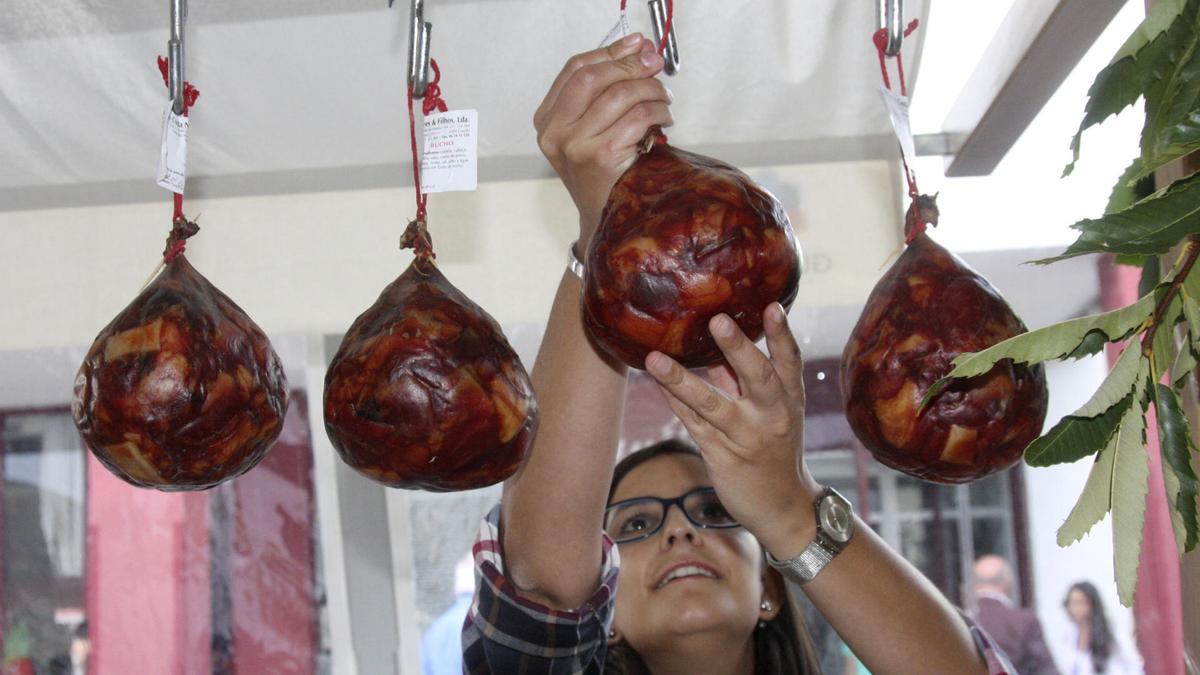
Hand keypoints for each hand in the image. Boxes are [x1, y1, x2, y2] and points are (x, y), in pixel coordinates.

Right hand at [534, 34, 672, 248]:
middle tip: (655, 64)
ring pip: (619, 95)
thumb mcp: (590, 131)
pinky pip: (636, 118)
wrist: (604, 219)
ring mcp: (575, 145)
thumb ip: (607, 91)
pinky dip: (657, 111)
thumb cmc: (601, 175)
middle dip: (630, 64)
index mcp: (546, 121)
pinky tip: (663, 118)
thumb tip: (640, 51)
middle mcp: (554, 132)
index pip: (575, 70)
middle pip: (594, 77)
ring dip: (650, 90)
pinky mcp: (600, 157)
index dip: (609, 52)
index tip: (636, 44)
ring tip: (664, 97)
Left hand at [644, 303, 821, 558]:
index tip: (772, 306)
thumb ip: (747, 380)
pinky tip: (655, 382)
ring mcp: (746, 437)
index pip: (789, 361)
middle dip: (738, 348)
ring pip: (711, 403)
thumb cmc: (776, 449)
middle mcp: (772, 416)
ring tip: (654, 358)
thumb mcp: (775, 413)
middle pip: (758, 377)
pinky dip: (673, 401)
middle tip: (718, 320)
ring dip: (681, 379)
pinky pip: (692, 424)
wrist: (784, 508)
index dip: (782, 334)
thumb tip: (717, 345)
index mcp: (790, 399)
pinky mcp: (722, 456)